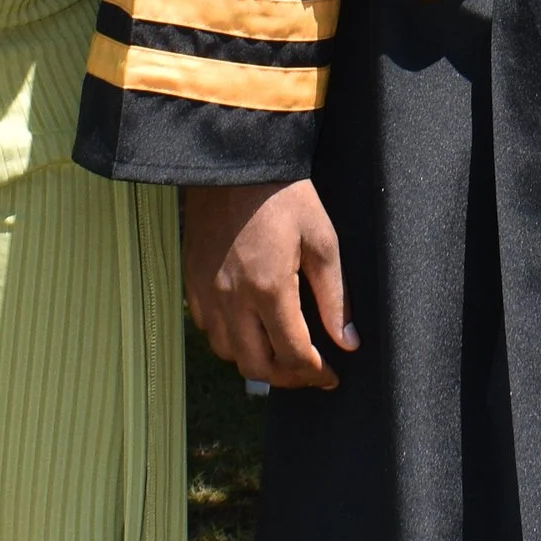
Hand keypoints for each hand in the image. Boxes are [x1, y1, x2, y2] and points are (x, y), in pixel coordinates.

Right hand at [181, 180, 355, 387]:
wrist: (234, 162)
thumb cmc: (284, 196)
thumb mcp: (322, 241)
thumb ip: (335, 297)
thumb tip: (348, 342)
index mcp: (269, 289)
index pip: (293, 355)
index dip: (315, 374)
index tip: (331, 376)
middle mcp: (232, 299)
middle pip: (257, 366)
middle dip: (288, 378)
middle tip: (310, 372)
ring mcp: (207, 292)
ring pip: (228, 353)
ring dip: (257, 361)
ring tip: (282, 352)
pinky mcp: (193, 282)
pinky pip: (208, 329)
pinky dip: (231, 340)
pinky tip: (250, 328)